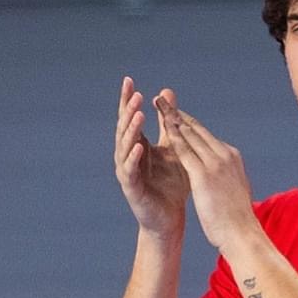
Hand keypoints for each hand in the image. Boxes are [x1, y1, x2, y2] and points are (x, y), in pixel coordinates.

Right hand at [113, 76, 189, 237]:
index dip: (127, 99)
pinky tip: (139, 147)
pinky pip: (130, 171)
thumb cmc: (171, 183)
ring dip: (131, 130)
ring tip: (138, 114)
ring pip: (125, 147)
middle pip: (125, 128)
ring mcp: (127, 172)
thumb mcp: (173, 147)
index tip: (129, 80)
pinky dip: (134, 158)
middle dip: (129, 111)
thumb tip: (166, 93)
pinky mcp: (131, 188)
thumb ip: (167, 123)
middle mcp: (128, 156)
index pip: (130, 118)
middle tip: (136, 94)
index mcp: (137, 144)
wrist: (171, 217)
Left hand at [155, 97, 260, 253]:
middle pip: (197, 129)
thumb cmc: (237, 218)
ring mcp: (216, 163)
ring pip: (190, 135)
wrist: (242, 233)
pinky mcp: (204, 175)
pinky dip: (173, 138)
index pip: (206, 135)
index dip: (189, 122)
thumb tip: (223, 174)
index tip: (175, 113)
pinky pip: (185, 151)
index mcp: (231, 158)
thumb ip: (227, 176)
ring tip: (158, 105)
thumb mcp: (233, 190)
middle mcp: (225, 155)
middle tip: (162, 100)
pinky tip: (161, 130)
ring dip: (172, 118)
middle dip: (177, 113)